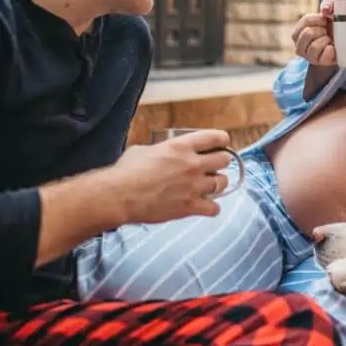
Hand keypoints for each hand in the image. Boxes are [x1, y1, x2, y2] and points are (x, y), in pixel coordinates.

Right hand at [109, 129, 233, 223]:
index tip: (221, 143)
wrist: (121, 196)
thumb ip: (159, 150)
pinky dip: (212, 208)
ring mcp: (194, 186)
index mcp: (181, 146)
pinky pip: (214, 208)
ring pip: (223, 183)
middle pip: (224, 159)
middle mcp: (193, 164)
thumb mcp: (143, 150)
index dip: (222, 140)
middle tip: (214, 165)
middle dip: (221, 161)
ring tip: (211, 185)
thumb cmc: (126, 171)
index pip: (214, 137)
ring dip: (218, 183)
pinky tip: (206, 206)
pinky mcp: (190, 206)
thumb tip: (158, 154)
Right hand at [292, 1, 336, 65]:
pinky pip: (323, 57)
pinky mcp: (318, 63)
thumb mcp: (332, 12)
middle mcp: (300, 44)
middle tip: (327, 32)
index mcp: (299, 30)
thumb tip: (325, 9)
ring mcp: (308, 55)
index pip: (306, 21)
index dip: (319, 19)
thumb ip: (329, 5)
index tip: (326, 21)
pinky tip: (332, 48)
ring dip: (325, 41)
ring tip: (329, 40)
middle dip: (322, 30)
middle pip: (308, 34)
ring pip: (314, 47)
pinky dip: (330, 51)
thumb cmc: (334, 27)